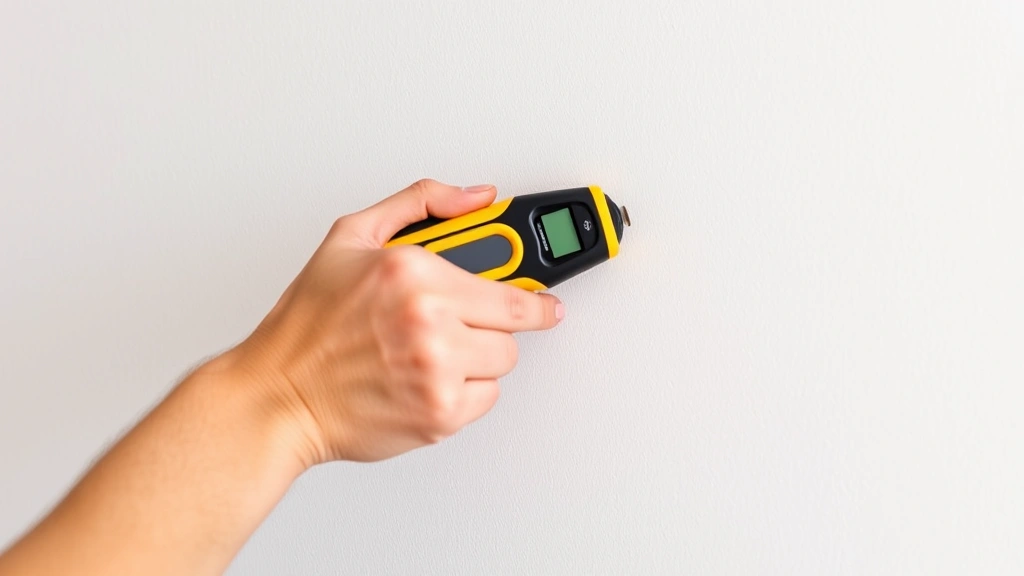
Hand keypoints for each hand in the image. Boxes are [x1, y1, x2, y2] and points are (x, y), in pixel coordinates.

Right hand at [225, 179, 564, 465]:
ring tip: (432, 351)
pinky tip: (424, 379)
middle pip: (513, 329)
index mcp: (414, 274)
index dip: (536, 297)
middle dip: (493, 326)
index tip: (547, 302)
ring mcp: (438, 374)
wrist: (279, 396)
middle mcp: (431, 323)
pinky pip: (484, 400)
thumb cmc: (308, 325)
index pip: (511, 289)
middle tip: (464, 325)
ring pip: (501, 365)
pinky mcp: (440, 416)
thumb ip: (420, 204)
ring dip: (477, 358)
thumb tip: (476, 196)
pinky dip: (463, 392)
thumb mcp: (352, 237)